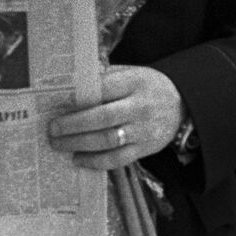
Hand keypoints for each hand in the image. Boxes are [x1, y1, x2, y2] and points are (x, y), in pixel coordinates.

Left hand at [48, 65, 182, 170]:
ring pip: (107, 140)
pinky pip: (116, 159)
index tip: (57, 104)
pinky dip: (95, 161)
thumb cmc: (148, 87)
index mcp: (136, 83)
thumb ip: (106, 78)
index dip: (78, 98)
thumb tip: (71, 86)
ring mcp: (143, 130)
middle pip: (102, 118)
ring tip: (59, 144)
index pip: (103, 90)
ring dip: (78, 144)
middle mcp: (140, 107)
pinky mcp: (145, 149)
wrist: (183, 103)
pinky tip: (78, 158)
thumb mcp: (133, 73)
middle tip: (52, 129)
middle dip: (73, 125)